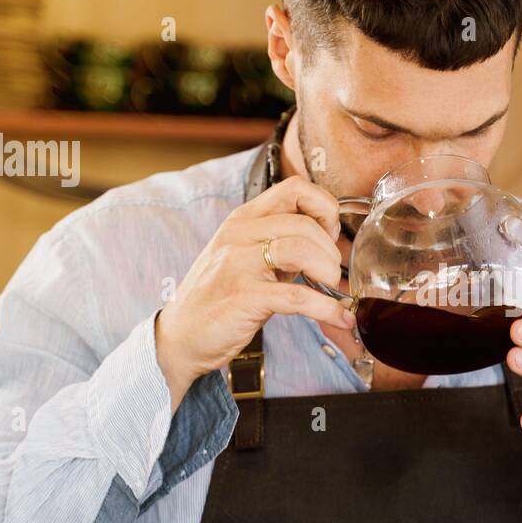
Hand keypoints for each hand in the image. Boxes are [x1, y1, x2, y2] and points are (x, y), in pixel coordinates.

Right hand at [155, 175, 355, 409]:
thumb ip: (281, 242)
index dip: (324, 208)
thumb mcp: (246, 256)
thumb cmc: (219, 295)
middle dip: (330, 249)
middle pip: (304, 222)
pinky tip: (340, 317)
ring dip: (328, 272)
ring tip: (330, 288)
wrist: (181, 334)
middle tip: (331, 271)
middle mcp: (239, 234)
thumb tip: (329, 242)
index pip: (295, 188)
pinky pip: (297, 296)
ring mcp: (238, 264)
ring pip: (300, 250)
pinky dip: (326, 308)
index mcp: (244, 219)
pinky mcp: (243, 297)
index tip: (331, 234)